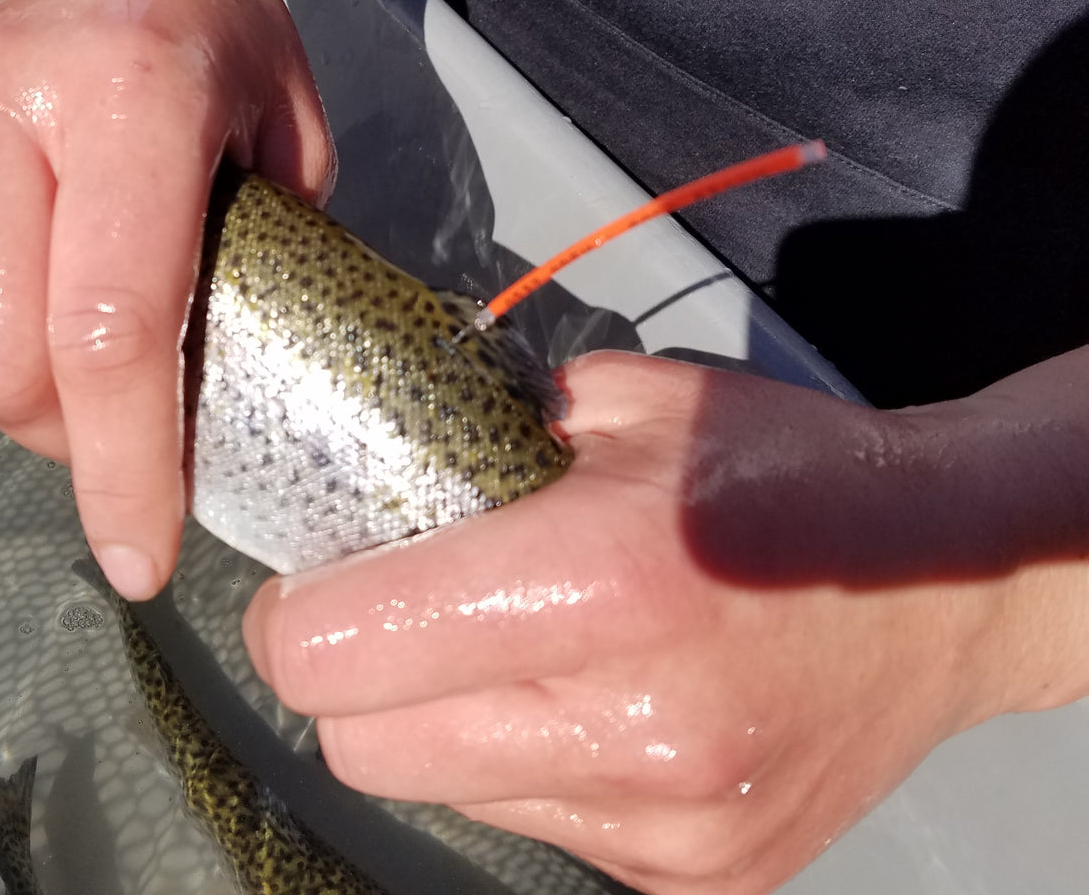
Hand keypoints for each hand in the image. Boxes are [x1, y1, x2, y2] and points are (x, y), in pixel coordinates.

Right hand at [0, 0, 331, 599]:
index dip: (126, 465)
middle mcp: (10, 107)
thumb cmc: (228, 33)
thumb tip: (235, 414)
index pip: (106, 326)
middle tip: (132, 438)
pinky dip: (0, 327)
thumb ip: (266, 270)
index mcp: (131, 99)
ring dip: (28, 398)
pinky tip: (49, 281)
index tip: (144, 558)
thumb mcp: (293, 139)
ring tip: (94, 367)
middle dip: (66, 442)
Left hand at [241, 350, 1088, 893]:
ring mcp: (666, 826)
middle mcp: (631, 730)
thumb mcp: (623, 405)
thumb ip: (481, 436)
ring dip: (446, 727)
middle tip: (397, 619)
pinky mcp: (696, 881)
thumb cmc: (781, 472)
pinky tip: (597, 708)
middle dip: (355, 681)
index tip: (314, 586)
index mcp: (602, 584)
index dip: (299, 616)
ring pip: (444, 794)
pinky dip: (530, 767)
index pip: (340, 653)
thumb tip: (369, 474)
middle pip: (363, 749)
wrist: (952, 588)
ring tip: (522, 656)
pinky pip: (534, 825)